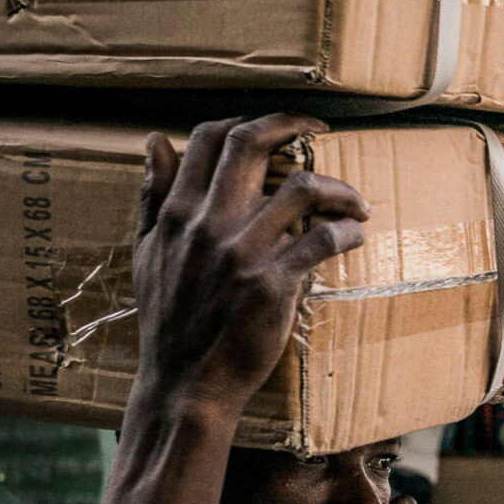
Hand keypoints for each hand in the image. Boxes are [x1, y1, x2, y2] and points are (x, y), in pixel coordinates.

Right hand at [131, 115, 367, 421]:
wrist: (184, 383)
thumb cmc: (170, 320)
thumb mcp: (148, 253)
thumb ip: (154, 196)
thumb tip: (153, 140)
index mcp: (177, 213)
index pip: (207, 140)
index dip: (245, 120)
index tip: (276, 126)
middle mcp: (207, 223)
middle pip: (250, 145)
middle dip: (291, 125)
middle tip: (321, 129)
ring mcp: (241, 251)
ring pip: (301, 188)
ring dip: (338, 188)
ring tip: (355, 203)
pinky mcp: (271, 284)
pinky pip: (322, 240)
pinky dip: (347, 231)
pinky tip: (355, 236)